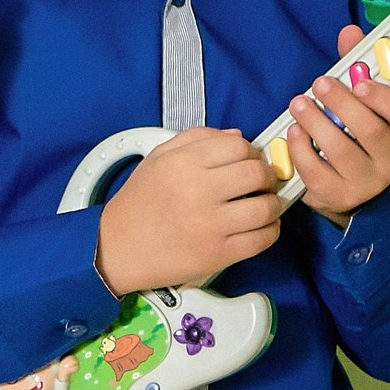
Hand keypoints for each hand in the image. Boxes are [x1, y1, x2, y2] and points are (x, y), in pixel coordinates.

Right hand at [96, 127, 282, 295]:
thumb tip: (236, 136)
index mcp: (182, 163)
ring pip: (266, 207)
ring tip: (263, 205)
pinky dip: (270, 231)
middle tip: (261, 183)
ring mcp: (209, 224)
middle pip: (257, 173)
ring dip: (272, 205)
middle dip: (266, 177)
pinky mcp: (217, 253)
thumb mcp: (157, 159)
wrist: (117, 248)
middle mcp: (197, 190)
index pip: (238, 146)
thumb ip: (195, 139)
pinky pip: (262, 239)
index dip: (251, 152)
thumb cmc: (137, 205)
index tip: (250, 161)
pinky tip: (260, 227)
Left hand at [286, 25, 389, 226]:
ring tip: (298, 103)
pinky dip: (301, 149)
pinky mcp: (336, 195)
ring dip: (316, 123)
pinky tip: (293, 131)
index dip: (385, 98)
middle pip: (372, 132)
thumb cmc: (356, 136)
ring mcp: (365, 182)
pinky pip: (316, 172)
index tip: (360, 82)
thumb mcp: (363, 103)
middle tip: (320, 83)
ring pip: (342, 152)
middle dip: (342, 104)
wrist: (348, 188)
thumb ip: (357, 67)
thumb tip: (350, 33)